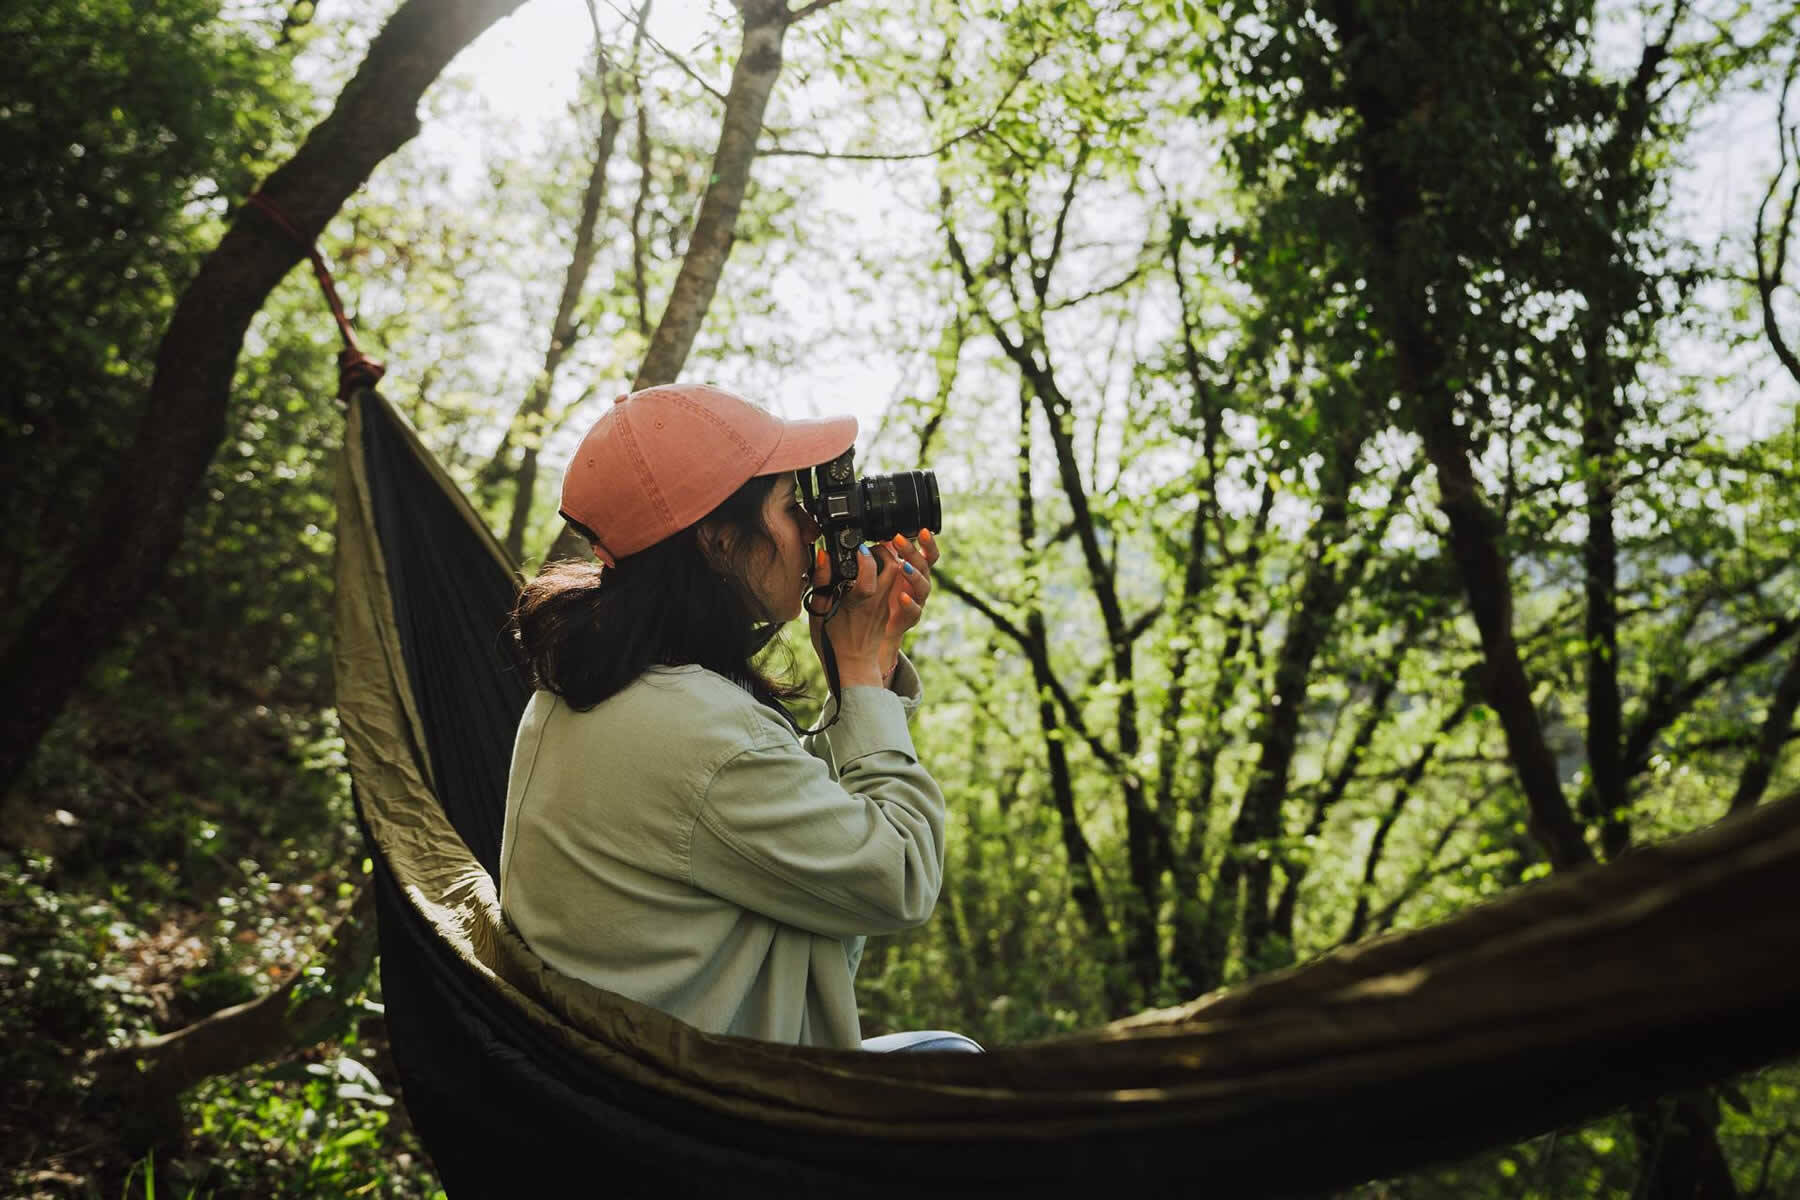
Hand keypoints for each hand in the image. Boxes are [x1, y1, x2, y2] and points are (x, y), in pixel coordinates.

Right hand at [807, 542, 910, 689]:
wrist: (853, 665)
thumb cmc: (832, 641)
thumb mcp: (818, 612)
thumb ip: (821, 583)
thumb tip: (823, 556)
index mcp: (857, 603)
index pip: (869, 575)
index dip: (866, 557)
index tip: (857, 547)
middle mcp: (875, 603)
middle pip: (892, 568)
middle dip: (883, 551)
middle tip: (867, 547)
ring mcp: (884, 607)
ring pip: (896, 575)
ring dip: (886, 561)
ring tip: (869, 557)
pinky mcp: (888, 610)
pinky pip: (892, 586)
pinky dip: (885, 574)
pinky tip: (871, 573)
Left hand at [878, 529, 936, 679]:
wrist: (864, 639)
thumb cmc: (870, 603)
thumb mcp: (870, 576)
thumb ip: (879, 558)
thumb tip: (881, 537)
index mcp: (909, 571)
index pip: (925, 554)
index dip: (928, 543)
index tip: (921, 531)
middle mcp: (914, 585)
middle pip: (924, 565)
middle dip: (913, 552)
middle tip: (899, 539)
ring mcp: (913, 603)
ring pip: (923, 587)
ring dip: (915, 576)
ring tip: (904, 567)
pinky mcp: (907, 621)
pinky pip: (913, 612)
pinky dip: (909, 604)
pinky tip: (902, 597)